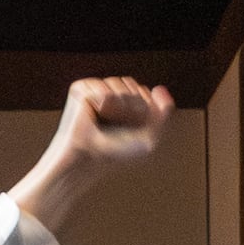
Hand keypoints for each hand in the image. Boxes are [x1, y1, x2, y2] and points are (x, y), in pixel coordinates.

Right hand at [7, 75, 171, 235]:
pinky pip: (103, 90)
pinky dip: (103, 106)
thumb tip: (159, 88)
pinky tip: (94, 115)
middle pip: (132, 85)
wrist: (86, 160)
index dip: (142, 112)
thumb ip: (163, 114)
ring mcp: (93, 88)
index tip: (128, 129)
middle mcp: (107, 91)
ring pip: (118, 84)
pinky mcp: (80, 89)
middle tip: (115, 126)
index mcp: (122, 100)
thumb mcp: (149, 139)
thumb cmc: (113, 155)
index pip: (143, 92)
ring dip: (117, 108)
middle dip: (131, 108)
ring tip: (104, 121)